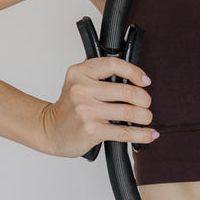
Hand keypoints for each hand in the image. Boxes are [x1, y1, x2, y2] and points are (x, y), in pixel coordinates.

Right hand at [40, 55, 158, 156]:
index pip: (113, 65)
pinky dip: (142, 134)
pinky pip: (124, 132)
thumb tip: (133, 76)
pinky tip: (149, 134)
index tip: (144, 80)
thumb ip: (98, 74)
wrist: (50, 130)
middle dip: (144, 99)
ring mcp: (86, 111)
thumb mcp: (77, 82)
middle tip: (146, 103)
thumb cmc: (68, 107)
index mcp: (79, 73)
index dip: (134, 72)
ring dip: (145, 116)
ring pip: (129, 112)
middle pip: (126, 91)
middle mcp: (81, 90)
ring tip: (146, 117)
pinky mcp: (92, 130)